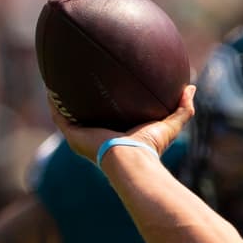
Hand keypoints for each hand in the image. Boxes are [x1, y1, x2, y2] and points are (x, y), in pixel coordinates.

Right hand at [48, 85, 196, 163]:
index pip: (108, 120)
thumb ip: (182, 108)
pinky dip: (55, 104)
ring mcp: (83, 138)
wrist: (132, 159)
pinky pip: (60, 117)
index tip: (105, 92)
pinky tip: (51, 89)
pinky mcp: (74, 136)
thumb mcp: (169, 124)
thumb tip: (191, 87)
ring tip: (57, 83)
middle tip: (79, 85)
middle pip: (85, 119)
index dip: (105, 107)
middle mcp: (97, 138)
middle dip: (81, 103)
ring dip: (63, 102)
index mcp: (116, 136)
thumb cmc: (151, 147)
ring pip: (68, 117)